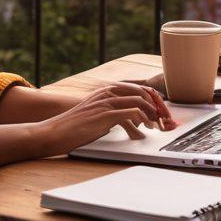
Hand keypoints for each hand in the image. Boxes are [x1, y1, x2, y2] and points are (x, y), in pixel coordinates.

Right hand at [31, 83, 178, 156]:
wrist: (55, 131)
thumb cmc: (76, 127)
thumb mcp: (99, 116)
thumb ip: (117, 115)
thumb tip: (138, 124)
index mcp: (107, 90)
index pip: (138, 88)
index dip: (154, 99)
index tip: (163, 111)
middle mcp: (108, 92)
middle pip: (142, 92)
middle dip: (157, 106)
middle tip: (165, 120)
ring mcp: (105, 102)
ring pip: (138, 102)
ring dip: (151, 114)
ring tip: (156, 126)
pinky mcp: (103, 115)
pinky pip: (129, 113)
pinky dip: (140, 121)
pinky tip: (142, 131)